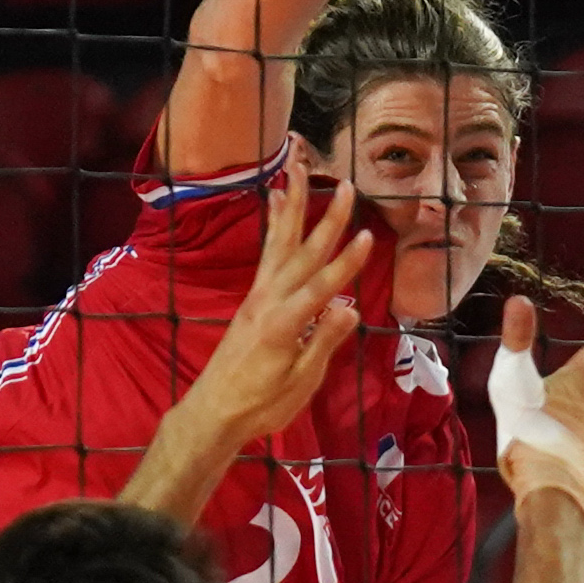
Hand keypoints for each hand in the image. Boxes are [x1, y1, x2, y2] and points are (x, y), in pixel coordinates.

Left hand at [186, 147, 373, 452]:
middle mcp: (269, 301)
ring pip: (280, 242)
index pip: (324, 286)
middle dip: (326, 218)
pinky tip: (275, 203)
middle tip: (345, 185)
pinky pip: (266, 252)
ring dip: (292, 205)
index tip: (370, 234)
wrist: (214, 411)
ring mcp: (258, 296)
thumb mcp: (300, 383)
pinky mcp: (253, 298)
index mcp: (286, 323)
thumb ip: (323, 343)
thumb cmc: (261, 405)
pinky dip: (273, 224)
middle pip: (303, 252)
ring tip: (297, 170)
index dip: (348, 262)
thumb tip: (349, 309)